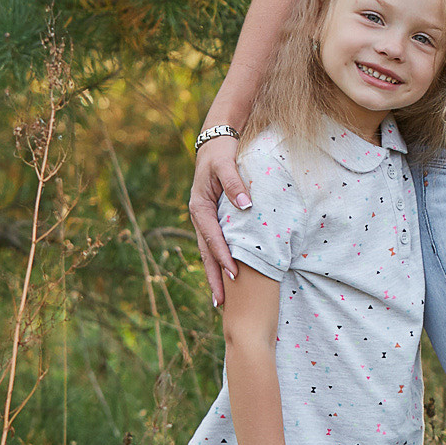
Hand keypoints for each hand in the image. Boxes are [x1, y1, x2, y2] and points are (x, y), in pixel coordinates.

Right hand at [188, 135, 251, 306]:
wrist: (214, 142)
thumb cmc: (222, 153)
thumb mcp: (226, 164)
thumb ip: (235, 183)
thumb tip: (246, 205)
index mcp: (200, 207)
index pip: (213, 238)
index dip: (223, 257)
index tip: (234, 276)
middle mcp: (199, 217)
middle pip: (206, 253)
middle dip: (214, 278)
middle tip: (221, 303)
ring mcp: (204, 220)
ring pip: (208, 252)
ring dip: (214, 274)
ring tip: (221, 299)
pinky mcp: (212, 219)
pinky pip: (214, 244)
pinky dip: (218, 261)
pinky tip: (225, 276)